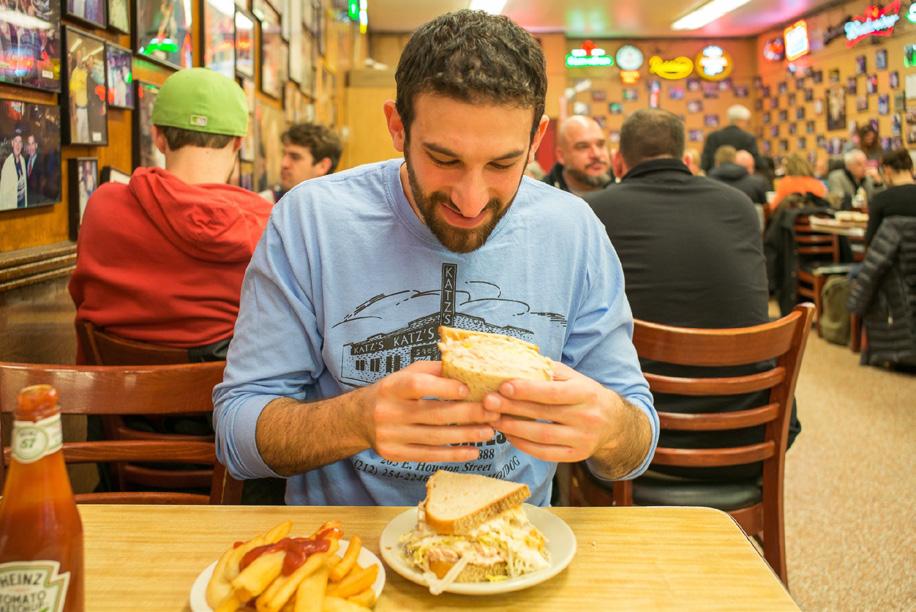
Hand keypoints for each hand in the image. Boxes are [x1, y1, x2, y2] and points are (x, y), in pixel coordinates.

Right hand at [366, 361, 497, 462]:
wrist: (359, 419)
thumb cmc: (392, 392)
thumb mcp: (405, 374)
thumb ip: (433, 371)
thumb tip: (466, 367)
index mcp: (392, 387)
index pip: (419, 386)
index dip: (444, 387)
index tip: (469, 389)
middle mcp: (389, 412)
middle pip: (434, 414)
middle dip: (468, 414)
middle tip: (493, 412)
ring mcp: (391, 436)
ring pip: (435, 437)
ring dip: (466, 435)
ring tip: (489, 432)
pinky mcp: (395, 454)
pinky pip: (429, 455)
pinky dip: (453, 455)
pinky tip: (473, 451)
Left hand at [483, 362, 623, 462]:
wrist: (614, 424)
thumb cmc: (585, 395)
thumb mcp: (574, 378)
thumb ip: (549, 371)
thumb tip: (518, 362)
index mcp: (585, 392)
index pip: (553, 392)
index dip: (527, 390)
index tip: (504, 386)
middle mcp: (586, 416)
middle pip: (544, 413)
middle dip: (512, 408)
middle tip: (488, 403)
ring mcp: (582, 439)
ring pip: (542, 435)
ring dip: (514, 428)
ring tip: (494, 419)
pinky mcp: (576, 455)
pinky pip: (545, 453)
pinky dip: (523, 445)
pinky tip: (509, 435)